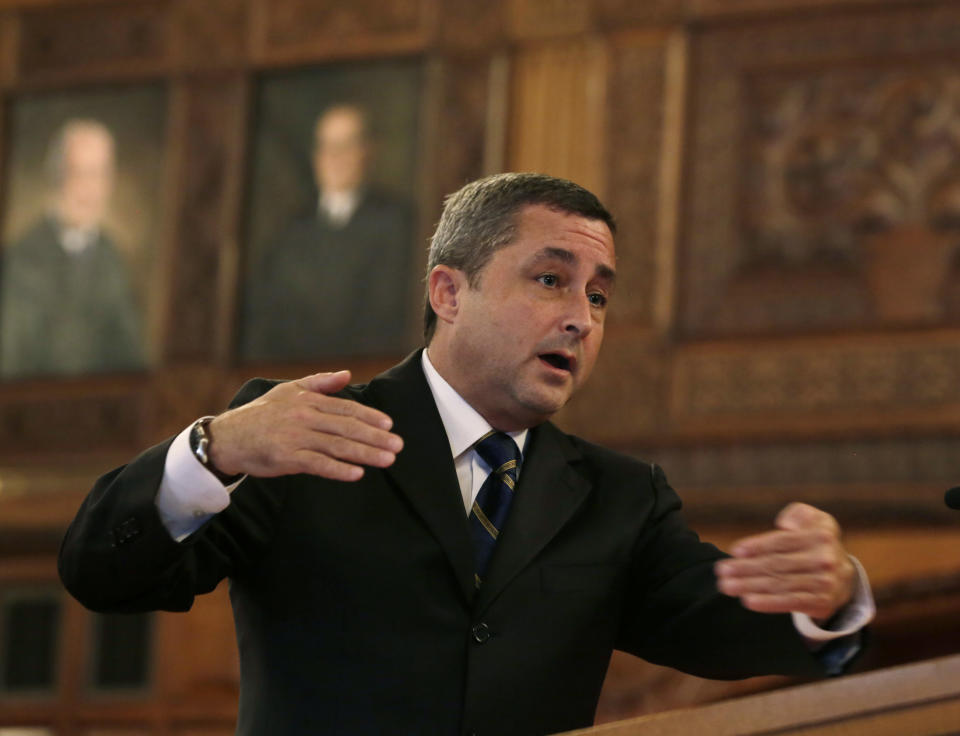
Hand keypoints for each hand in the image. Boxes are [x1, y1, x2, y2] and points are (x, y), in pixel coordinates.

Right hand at [207, 370, 402, 481]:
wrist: (228, 437)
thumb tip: (347, 375)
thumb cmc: (262, 414)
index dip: (370, 417)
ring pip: (338, 446)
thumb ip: (320, 383)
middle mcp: (304, 417)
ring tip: (387, 460)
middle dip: (376, 437)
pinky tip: (357, 473)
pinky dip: (339, 469)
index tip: (389, 425)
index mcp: (308, 401)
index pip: (346, 409)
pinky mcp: (286, 458)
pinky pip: (318, 464)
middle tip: (398, 446)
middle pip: (347, 428)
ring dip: (365, 453)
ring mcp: (296, 438)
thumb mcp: (289, 391)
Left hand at [714, 502, 854, 621]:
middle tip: (721, 570)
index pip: (782, 542)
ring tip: (727, 586)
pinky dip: (768, 603)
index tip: (734, 551)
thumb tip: (784, 524)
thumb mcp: (814, 519)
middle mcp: (825, 559)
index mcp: (821, 535)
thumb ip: (799, 513)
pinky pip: (790, 602)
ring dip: (749, 586)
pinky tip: (748, 601)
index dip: (757, 546)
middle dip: (745, 568)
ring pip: (779, 584)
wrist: (844, 576)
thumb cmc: (816, 542)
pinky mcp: (822, 602)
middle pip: (776, 564)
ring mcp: (825, 583)